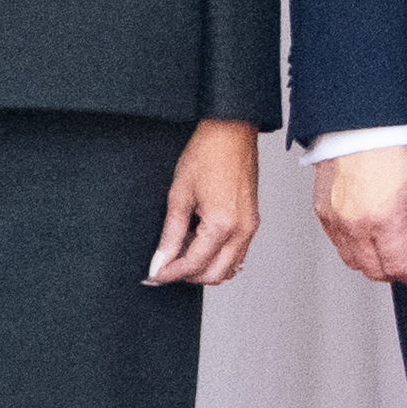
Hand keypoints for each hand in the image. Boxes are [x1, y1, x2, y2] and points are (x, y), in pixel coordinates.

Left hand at [146, 119, 261, 284]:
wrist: (231, 132)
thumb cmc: (208, 154)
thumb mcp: (179, 196)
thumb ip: (170, 234)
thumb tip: (160, 260)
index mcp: (222, 224)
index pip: (193, 264)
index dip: (169, 273)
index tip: (153, 274)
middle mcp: (242, 230)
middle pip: (214, 275)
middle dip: (187, 276)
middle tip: (165, 266)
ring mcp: (250, 227)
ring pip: (229, 269)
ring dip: (204, 269)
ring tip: (181, 253)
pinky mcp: (252, 221)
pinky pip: (237, 254)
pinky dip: (218, 257)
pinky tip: (200, 243)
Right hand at [314, 143, 406, 290]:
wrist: (359, 125)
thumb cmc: (391, 146)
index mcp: (385, 220)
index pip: (398, 265)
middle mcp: (356, 225)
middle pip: (373, 269)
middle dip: (392, 274)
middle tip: (406, 269)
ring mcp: (336, 220)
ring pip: (352, 260)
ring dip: (370, 264)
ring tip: (386, 255)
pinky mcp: (322, 212)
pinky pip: (337, 243)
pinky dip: (351, 248)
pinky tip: (365, 238)